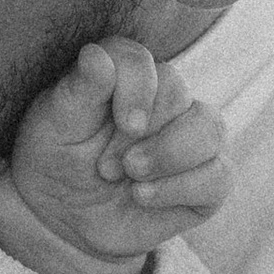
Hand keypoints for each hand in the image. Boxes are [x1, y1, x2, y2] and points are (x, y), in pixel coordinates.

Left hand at [0, 40, 228, 273]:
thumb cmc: (57, 161)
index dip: (138, 88)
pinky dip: (182, 187)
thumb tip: (96, 56)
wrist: (65, 218)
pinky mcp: (206, 179)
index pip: (142, 61)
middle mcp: (165, 99)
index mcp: (125, 76)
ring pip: (210, 129)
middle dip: (144, 135)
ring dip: (169, 155)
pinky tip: (145, 196)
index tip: (124, 123)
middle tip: (108, 167)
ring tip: (133, 179)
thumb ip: (78, 90)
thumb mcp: (54, 127)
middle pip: (178, 93)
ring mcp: (191, 138)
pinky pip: (220, 175)